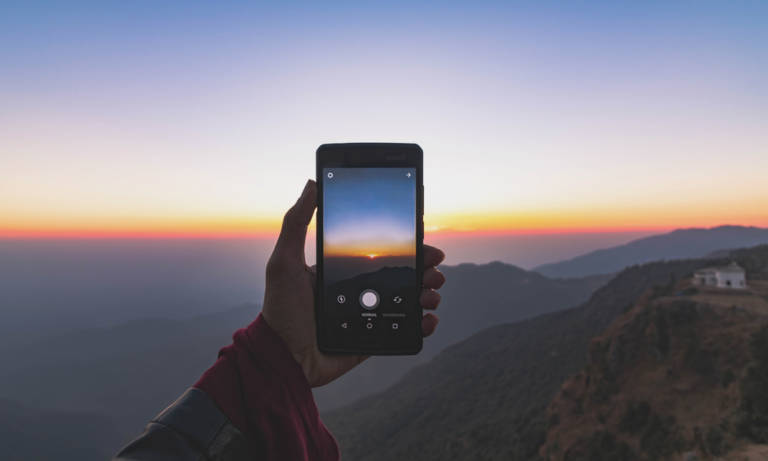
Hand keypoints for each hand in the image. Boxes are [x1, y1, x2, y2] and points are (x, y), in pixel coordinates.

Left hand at [261, 179, 444, 386]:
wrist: (283, 358)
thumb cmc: (280, 308)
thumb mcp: (284, 260)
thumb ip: (296, 222)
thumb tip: (312, 183)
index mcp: (343, 269)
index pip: (381, 251)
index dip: (405, 245)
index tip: (422, 236)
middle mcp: (359, 290)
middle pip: (402, 274)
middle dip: (424, 268)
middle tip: (435, 267)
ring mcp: (368, 316)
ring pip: (408, 300)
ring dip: (428, 293)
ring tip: (432, 292)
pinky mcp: (373, 340)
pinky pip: (404, 331)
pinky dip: (422, 325)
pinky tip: (429, 319)